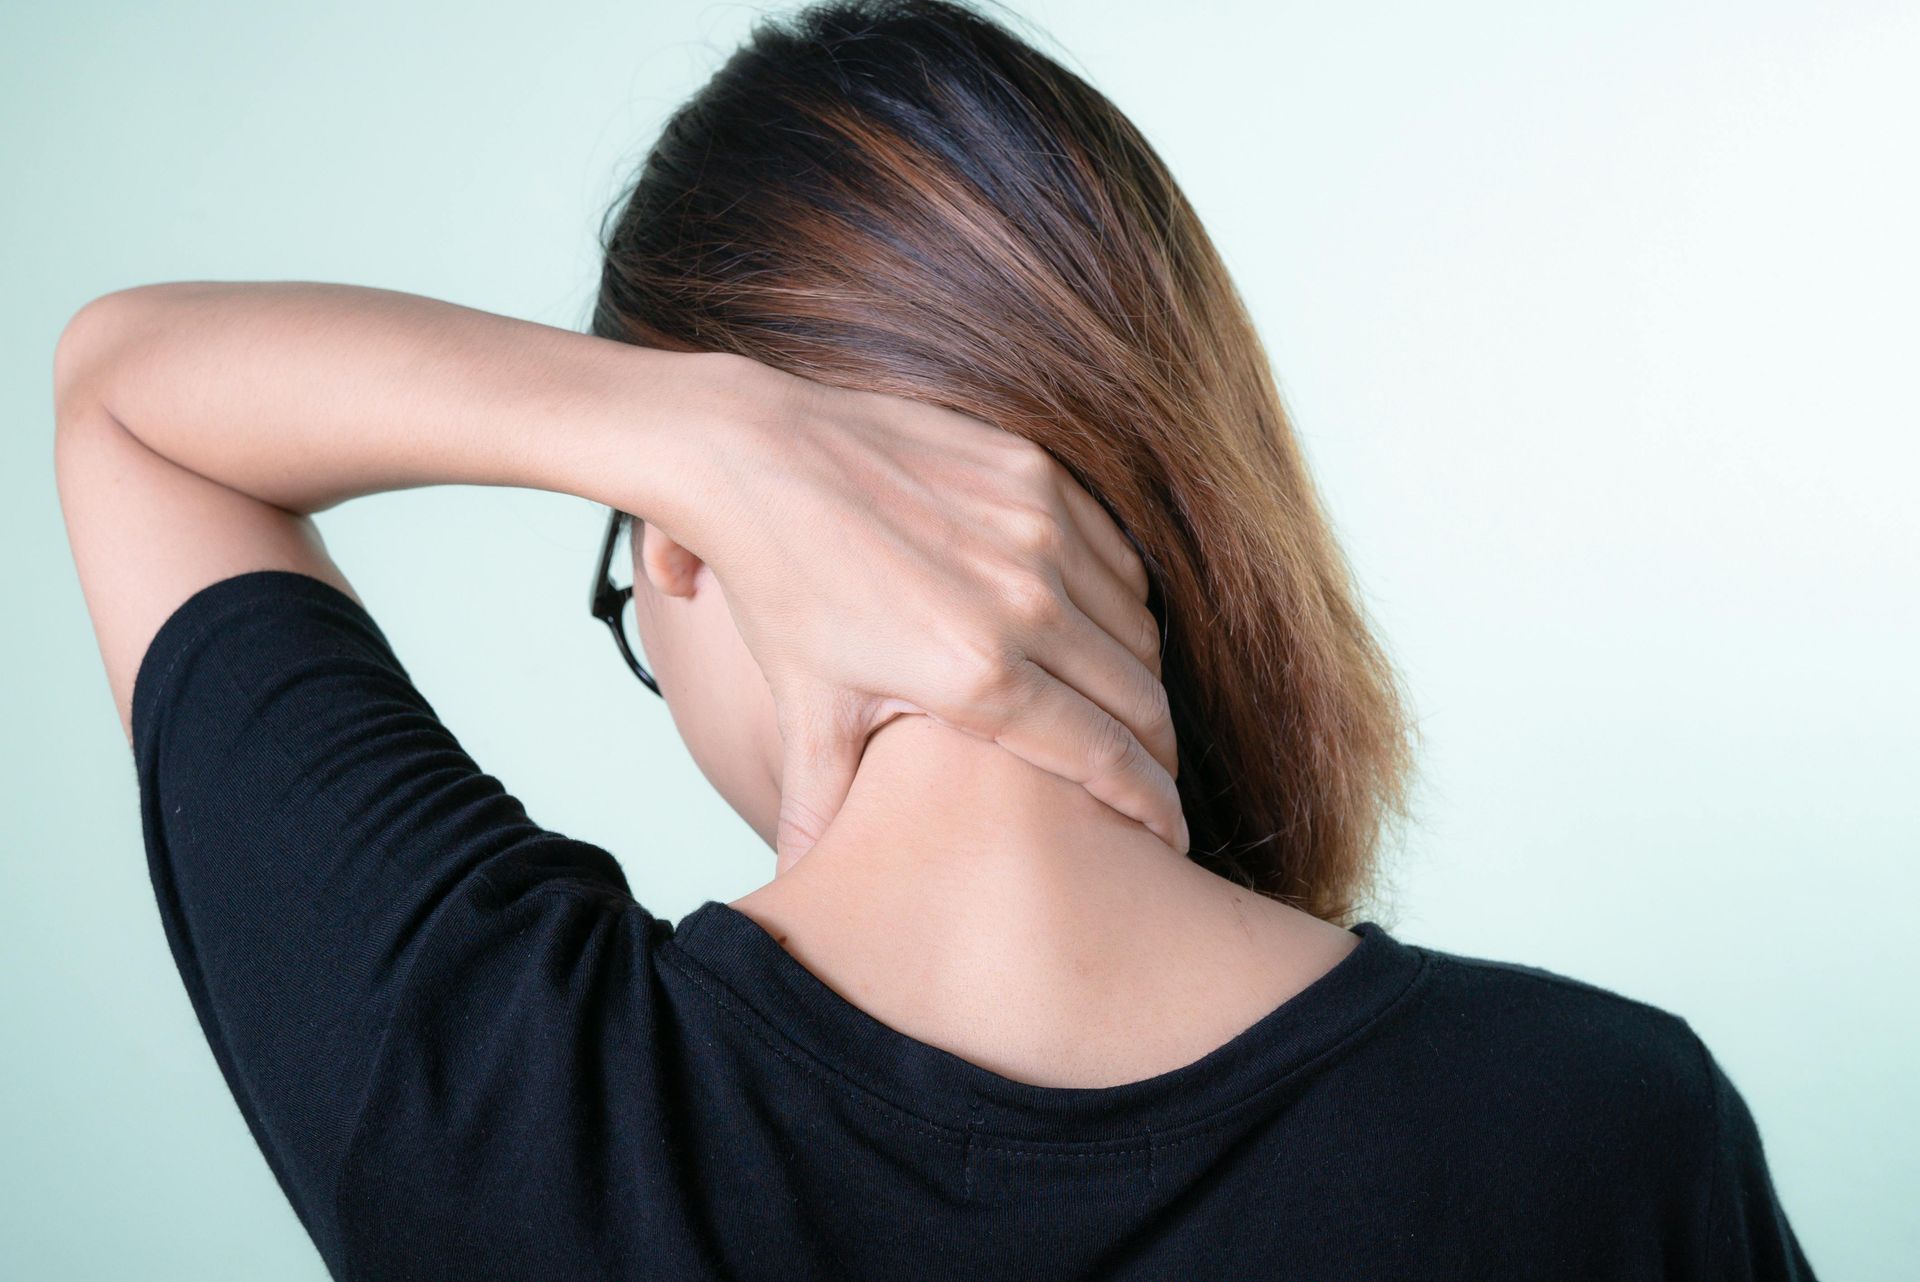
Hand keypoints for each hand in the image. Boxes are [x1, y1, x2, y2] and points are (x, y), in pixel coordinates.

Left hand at [662, 353, 1184, 866]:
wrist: (756, 455)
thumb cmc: (781, 588)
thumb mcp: (807, 709)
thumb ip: (822, 808)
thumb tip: (798, 901)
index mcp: (976, 673)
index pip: (1105, 755)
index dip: (1150, 803)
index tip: (1169, 836)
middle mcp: (1024, 600)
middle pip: (1139, 699)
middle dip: (1156, 754)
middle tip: (1150, 783)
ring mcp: (1038, 527)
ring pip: (1136, 629)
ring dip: (1137, 679)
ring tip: (1121, 712)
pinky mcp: (1037, 473)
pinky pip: (1116, 558)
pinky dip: (1118, 604)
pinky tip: (1094, 630)